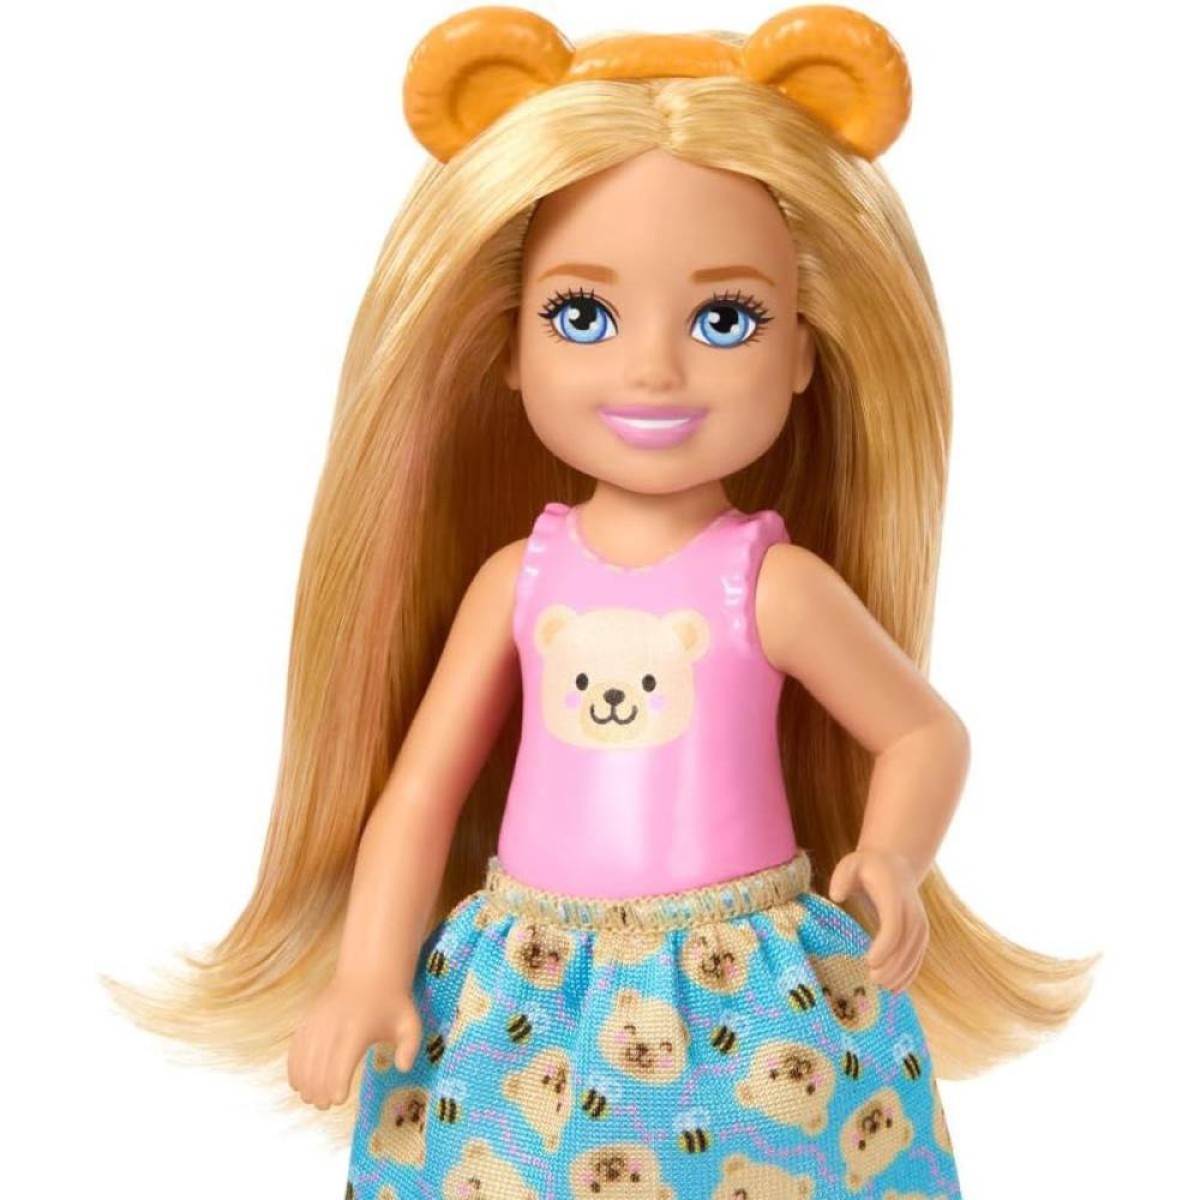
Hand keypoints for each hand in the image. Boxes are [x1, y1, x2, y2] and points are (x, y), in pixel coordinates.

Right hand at [287, 973, 422, 1108]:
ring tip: (312, 1098)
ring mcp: (317, 1023)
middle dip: (319, 1091)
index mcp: (358, 1030)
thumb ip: (410, 1048)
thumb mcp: (409, 1023)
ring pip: (303, 1060)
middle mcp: (333, 1027)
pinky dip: (294, 1068)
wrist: (369, 973)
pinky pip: (295, 1048)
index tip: (339, 1100)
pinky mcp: (308, 1020)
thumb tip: (402, 1069)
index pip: (340, 1065)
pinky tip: (298, 1083)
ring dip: (305, 1083)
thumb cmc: (391, 1003)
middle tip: (325, 1106)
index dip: (335, 1087)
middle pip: (318, 1068)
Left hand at [828, 846, 927, 991]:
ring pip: (914, 953)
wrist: (895, 863)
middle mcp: (912, 911)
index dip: (885, 946)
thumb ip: (842, 878)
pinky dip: (909, 973)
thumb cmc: (867, 866)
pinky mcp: (921, 933)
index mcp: (895, 896)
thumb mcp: (851, 864)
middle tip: (873, 981)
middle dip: (892, 966)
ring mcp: (920, 923)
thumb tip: (836, 895)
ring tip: (883, 988)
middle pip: (906, 944)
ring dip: (901, 973)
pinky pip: (918, 956)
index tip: (869, 961)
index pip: (894, 925)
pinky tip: (896, 988)